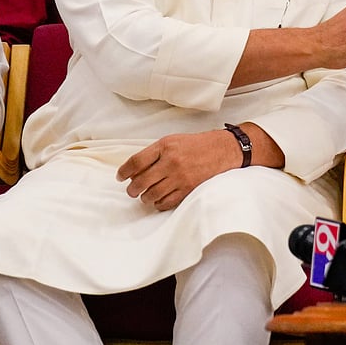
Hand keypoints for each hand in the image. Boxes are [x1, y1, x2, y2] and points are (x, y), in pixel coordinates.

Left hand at [118, 130, 244, 210]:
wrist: (224, 150)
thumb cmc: (197, 145)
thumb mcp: (173, 140)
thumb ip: (154, 153)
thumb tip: (134, 170)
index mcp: (165, 146)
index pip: (136, 162)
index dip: (124, 171)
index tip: (121, 177)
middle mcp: (171, 162)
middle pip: (140, 181)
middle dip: (132, 189)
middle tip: (132, 190)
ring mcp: (180, 177)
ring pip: (151, 195)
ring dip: (145, 197)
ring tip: (146, 195)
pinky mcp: (189, 189)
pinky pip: (166, 202)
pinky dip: (158, 204)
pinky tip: (159, 200)